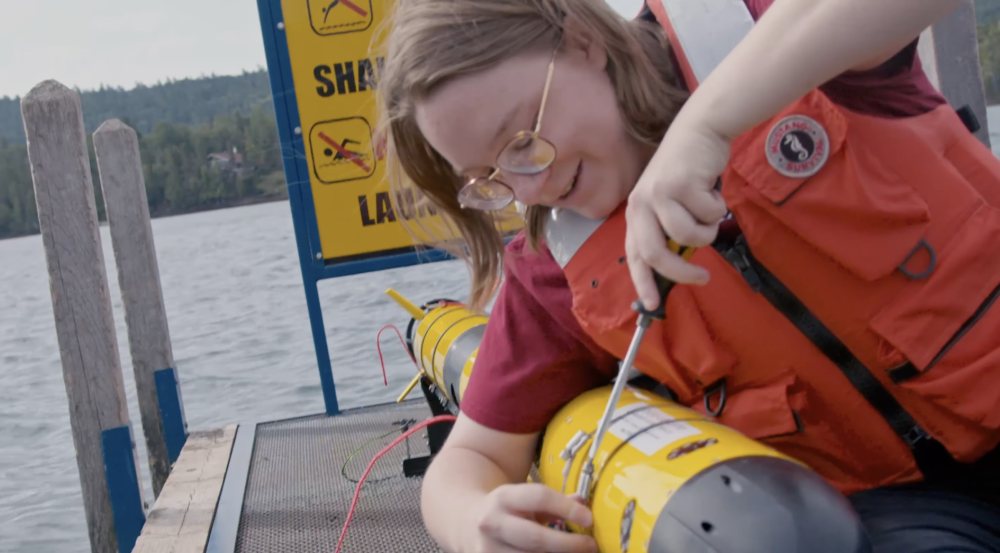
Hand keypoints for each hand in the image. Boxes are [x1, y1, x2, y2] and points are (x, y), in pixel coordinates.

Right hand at [463, 484, 597, 552]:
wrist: (464, 522)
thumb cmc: (505, 510)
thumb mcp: (524, 498)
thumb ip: (555, 502)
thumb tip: (584, 505)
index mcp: (504, 498)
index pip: (539, 498)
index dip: (567, 509)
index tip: (589, 519)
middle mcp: (492, 523)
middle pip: (535, 538)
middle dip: (568, 545)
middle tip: (590, 546)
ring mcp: (488, 550)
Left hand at [625, 116, 730, 310]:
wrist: (699, 129)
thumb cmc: (687, 172)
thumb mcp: (668, 202)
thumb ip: (667, 231)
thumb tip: (675, 270)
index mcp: (635, 213)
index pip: (634, 254)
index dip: (642, 282)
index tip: (653, 305)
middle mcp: (641, 204)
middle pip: (656, 254)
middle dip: (681, 273)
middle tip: (702, 279)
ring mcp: (660, 193)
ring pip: (689, 236)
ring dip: (707, 232)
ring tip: (710, 214)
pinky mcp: (682, 183)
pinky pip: (709, 215)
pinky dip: (718, 209)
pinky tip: (712, 190)